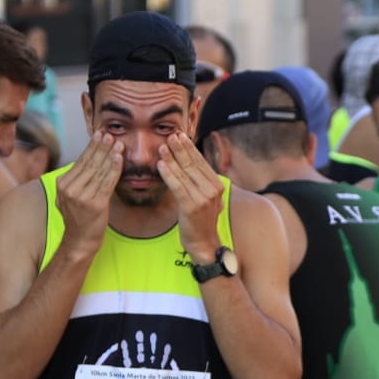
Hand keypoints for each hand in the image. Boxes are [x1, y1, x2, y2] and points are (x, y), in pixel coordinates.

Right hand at [55, 133, 122, 251]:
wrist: (80, 240)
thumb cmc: (79, 217)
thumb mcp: (70, 195)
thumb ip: (76, 179)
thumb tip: (87, 159)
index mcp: (62, 183)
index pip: (80, 161)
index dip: (92, 147)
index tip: (100, 134)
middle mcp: (70, 188)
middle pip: (89, 163)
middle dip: (101, 147)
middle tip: (110, 134)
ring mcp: (82, 197)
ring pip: (99, 171)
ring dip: (110, 155)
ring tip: (118, 143)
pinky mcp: (95, 204)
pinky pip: (107, 182)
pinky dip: (114, 169)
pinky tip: (119, 158)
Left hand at [157, 133, 225, 259]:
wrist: (204, 243)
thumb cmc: (201, 221)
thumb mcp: (207, 198)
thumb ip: (201, 182)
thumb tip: (190, 163)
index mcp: (217, 185)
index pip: (201, 162)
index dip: (189, 148)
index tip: (180, 135)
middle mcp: (213, 189)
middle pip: (193, 164)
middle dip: (180, 148)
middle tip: (170, 135)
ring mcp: (203, 198)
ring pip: (184, 173)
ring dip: (171, 158)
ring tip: (162, 147)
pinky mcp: (192, 206)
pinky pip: (177, 186)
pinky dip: (168, 174)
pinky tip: (160, 165)